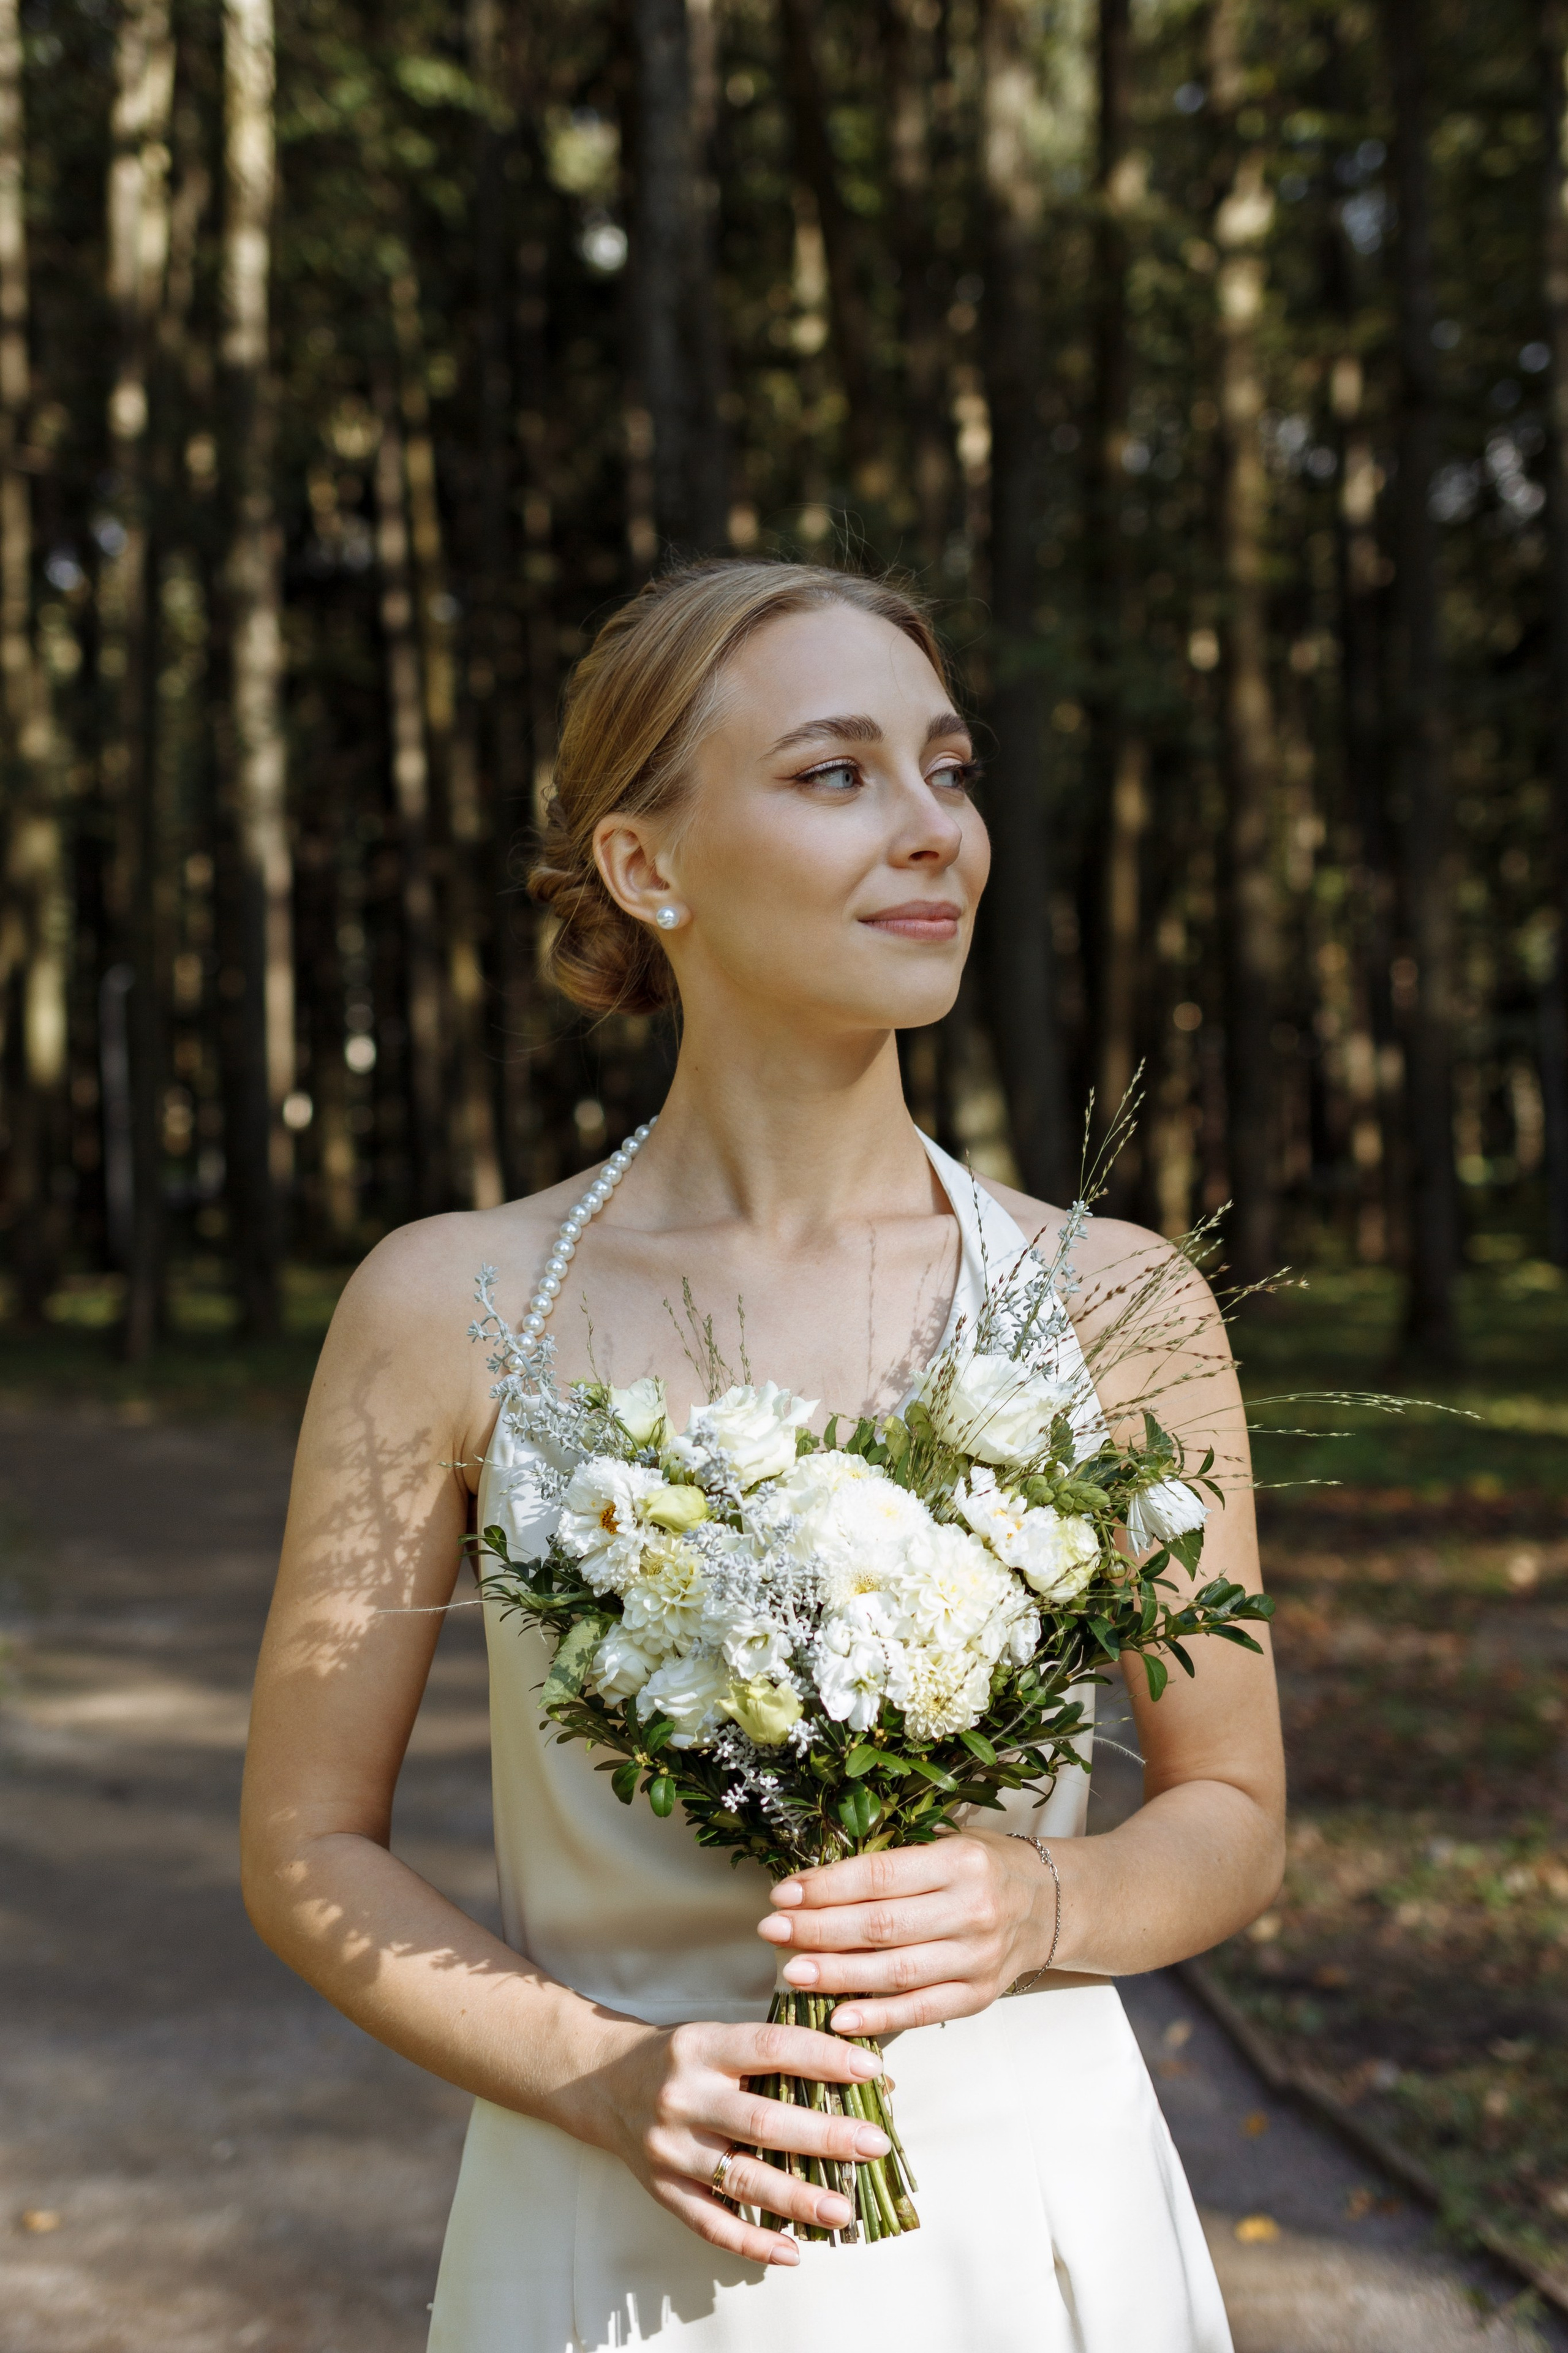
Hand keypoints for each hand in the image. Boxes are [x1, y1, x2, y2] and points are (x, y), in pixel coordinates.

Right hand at [581, 2016, 892, 2266]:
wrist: (603, 2081)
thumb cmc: (682, 2057)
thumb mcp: (721, 2037)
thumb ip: (783, 2054)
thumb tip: (869, 2080)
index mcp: (702, 2046)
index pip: (770, 2047)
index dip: (823, 2057)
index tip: (871, 2069)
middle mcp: (683, 2096)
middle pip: (761, 2120)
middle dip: (823, 2135)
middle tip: (874, 2145)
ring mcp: (670, 2147)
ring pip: (740, 2179)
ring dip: (796, 2198)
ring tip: (843, 2210)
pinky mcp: (661, 2189)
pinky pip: (709, 2223)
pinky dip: (752, 2242)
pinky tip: (791, 2251)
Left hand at [756, 1830, 1052, 2037]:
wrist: (1050, 1903)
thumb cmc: (983, 1867)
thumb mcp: (947, 1842)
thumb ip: (893, 1863)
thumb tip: (816, 1885)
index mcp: (959, 1861)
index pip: (880, 1876)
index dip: (827, 1887)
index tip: (783, 1894)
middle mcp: (972, 1909)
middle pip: (881, 1926)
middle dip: (819, 1930)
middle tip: (773, 1931)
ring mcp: (978, 1957)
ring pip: (896, 1972)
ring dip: (838, 1975)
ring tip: (792, 1972)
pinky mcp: (980, 1996)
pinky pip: (922, 2012)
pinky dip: (878, 2018)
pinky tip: (837, 2017)